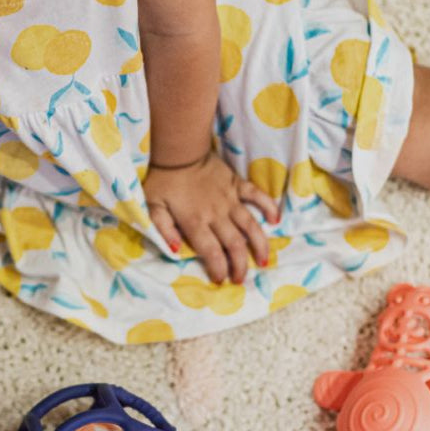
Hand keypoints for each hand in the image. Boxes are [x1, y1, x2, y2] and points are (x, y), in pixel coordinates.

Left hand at [144, 152, 280, 284]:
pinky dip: (269, 207)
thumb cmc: (163, 180)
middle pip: (234, 245)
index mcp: (196, 222)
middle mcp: (216, 214)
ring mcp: (230, 199)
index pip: (212, 252)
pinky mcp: (237, 184)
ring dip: (259, 245)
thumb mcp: (153, 206)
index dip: (218, 269)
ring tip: (263, 261)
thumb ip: (163, 229)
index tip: (221, 280)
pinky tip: (276, 219)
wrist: (179, 149)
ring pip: (250, 226)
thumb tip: (175, 251)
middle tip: (240, 278)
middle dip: (239, 266)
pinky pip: (257, 196)